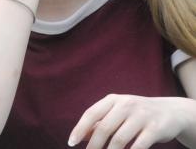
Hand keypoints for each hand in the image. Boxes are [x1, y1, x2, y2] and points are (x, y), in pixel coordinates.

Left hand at [69, 94, 195, 148]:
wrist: (172, 112)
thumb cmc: (137, 115)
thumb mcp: (118, 113)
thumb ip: (100, 122)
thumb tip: (81, 136)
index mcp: (113, 100)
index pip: (91, 114)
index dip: (79, 129)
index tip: (71, 143)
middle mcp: (126, 105)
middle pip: (104, 128)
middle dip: (94, 145)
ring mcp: (142, 115)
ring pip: (119, 139)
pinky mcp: (155, 128)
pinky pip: (138, 145)